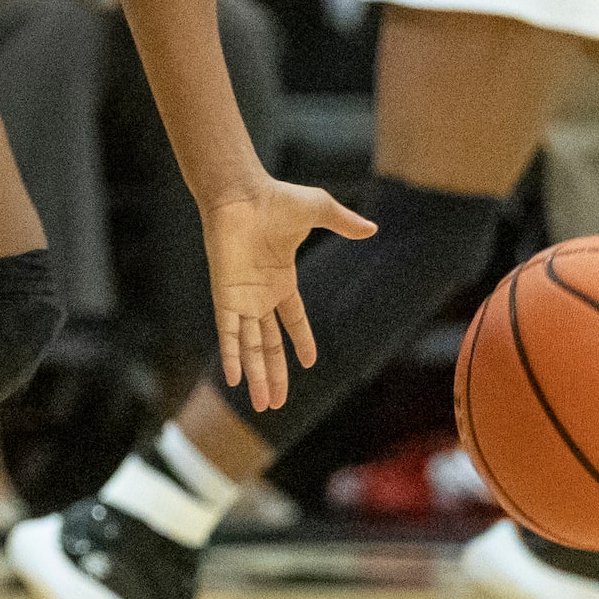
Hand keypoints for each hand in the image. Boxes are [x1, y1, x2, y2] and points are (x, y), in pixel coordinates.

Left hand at [201, 179, 377, 412]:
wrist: (241, 194)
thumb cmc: (276, 199)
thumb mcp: (320, 211)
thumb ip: (344, 223)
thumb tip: (373, 228)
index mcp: (282, 280)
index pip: (293, 320)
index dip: (301, 341)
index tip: (309, 363)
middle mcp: (261, 295)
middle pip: (269, 345)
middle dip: (275, 374)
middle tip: (278, 404)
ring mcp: (242, 298)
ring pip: (251, 347)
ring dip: (257, 375)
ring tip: (264, 404)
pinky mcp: (225, 297)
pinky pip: (228, 334)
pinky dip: (232, 356)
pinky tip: (235, 379)